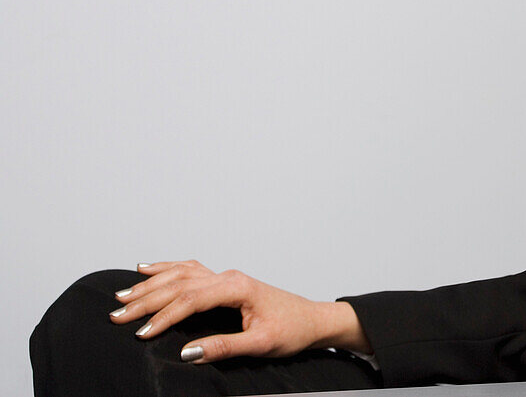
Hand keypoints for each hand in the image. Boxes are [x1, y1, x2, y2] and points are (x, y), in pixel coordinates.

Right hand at [109, 260, 369, 363]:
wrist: (312, 320)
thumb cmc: (291, 329)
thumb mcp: (261, 343)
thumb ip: (224, 347)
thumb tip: (187, 352)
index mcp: (237, 287)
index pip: (191, 299)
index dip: (164, 316)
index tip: (141, 333)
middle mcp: (229, 277)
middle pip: (180, 283)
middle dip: (147, 298)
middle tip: (117, 314)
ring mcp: (226, 277)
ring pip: (181, 274)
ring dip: (151, 284)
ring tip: (123, 296)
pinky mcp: (225, 282)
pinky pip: (190, 271)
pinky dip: (166, 269)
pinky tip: (148, 268)